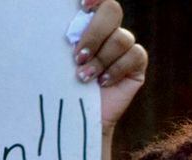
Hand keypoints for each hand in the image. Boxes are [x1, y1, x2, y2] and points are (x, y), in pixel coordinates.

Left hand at [69, 0, 148, 128]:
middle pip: (112, 11)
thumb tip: (59, 23)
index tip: (82, 6)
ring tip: (84, 77)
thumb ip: (62, 36)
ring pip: (122, 37)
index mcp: (87, 20)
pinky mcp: (136, 65)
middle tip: (78, 56)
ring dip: (101, 59)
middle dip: (95, 33)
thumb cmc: (60, 84)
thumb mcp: (55, 56)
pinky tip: (103, 82)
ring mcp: (124, 47)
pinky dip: (116, 69)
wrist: (75, 116)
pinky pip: (134, 55)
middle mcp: (108, 29)